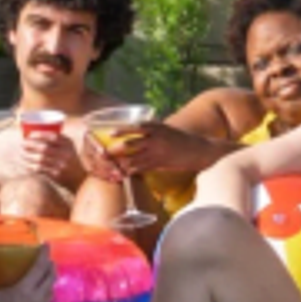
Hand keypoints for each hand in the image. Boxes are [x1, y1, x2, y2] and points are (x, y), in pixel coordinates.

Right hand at [0, 245, 54, 301]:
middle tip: (48, 258)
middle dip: (51, 265)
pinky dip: (45, 293)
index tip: (47, 245)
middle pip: (50, 277)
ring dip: (50, 280)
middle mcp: (36, 298)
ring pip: (51, 290)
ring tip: (46, 274)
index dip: (45, 255)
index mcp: (25, 290)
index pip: (40, 268)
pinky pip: (46, 301)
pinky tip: (40, 293)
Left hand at [18, 126, 83, 186]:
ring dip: (28, 156)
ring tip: (21, 154)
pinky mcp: (56, 175)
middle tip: (22, 144)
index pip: (52, 136)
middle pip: (44, 148)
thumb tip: (36, 133)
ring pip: (40, 159)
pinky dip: (31, 166)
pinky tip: (26, 164)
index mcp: (68, 144)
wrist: (80, 179)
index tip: (29, 135)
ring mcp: (61, 165)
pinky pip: (40, 169)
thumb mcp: (69, 147)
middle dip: (30, 145)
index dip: (39, 135)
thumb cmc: (70, 160)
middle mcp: (66, 154)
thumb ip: (57, 140)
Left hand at [85, 122, 218, 176]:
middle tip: (102, 153)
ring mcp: (157, 152)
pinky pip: (142, 167)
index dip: (122, 130)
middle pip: (131, 144)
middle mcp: (156, 138)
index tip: (110, 133)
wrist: (198, 149)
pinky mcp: (160, 163)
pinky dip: (130, 171)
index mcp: (156, 127)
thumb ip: (151, 130)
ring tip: (108, 167)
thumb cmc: (180, 139)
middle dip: (115, 149)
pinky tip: (122, 174)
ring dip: (120, 163)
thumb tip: (135, 131)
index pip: (136, 127)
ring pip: (134, 158)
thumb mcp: (165, 129)